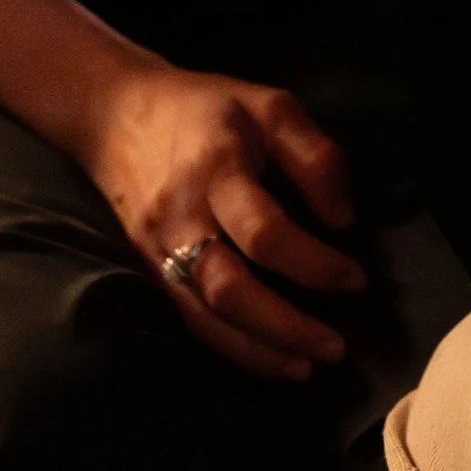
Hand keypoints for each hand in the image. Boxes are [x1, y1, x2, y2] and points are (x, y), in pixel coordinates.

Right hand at [72, 58, 363, 380]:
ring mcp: (159, 249)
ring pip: (207, 316)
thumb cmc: (207, 107)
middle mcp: (183, 216)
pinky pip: (191, 320)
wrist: (115, 114)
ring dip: (261, 351)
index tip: (355, 280)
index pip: (265, 231)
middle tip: (337, 347)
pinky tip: (269, 358)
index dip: (314, 264)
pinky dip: (233, 347)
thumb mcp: (270, 105)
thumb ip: (314, 155)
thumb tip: (343, 220)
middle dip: (287, 326)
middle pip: (230, 288)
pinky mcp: (149, 270)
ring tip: (308, 366)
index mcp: (218, 168)